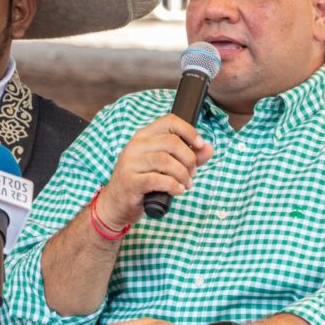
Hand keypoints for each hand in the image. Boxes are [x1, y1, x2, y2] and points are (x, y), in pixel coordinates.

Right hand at [95, 114, 213, 230]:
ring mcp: (131, 163)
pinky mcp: (130, 181)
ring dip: (183, 174)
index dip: (189, 131)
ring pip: (166, 161)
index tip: (200, 144)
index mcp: (144, 136)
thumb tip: (208, 148)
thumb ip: (188, 156)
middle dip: (189, 159)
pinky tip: (177, 190)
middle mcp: (136, 146)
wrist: (116, 203)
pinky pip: (158, 180)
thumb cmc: (144, 181)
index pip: (169, 121)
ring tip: (186, 184)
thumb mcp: (166, 166)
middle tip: (192, 173)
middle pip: (172, 142)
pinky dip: (173, 186)